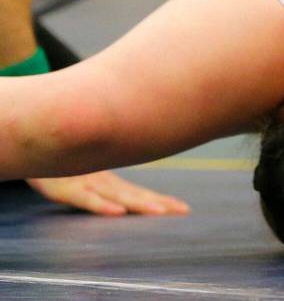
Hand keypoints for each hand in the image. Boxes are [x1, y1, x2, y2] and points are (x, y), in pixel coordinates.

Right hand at [26, 171, 190, 215]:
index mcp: (104, 179)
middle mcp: (98, 180)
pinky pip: (85, 199)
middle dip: (157, 203)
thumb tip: (117, 191)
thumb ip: (96, 181)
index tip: (183, 208)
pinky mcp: (63, 188)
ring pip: (115, 196)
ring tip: (159, 211)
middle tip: (182, 210)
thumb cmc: (56, 156)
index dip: (159, 199)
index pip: (136, 192)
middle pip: (133, 194)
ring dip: (138, 204)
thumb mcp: (78, 168)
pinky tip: (118, 212)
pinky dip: (102, 205)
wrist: (30, 142)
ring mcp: (82, 182)